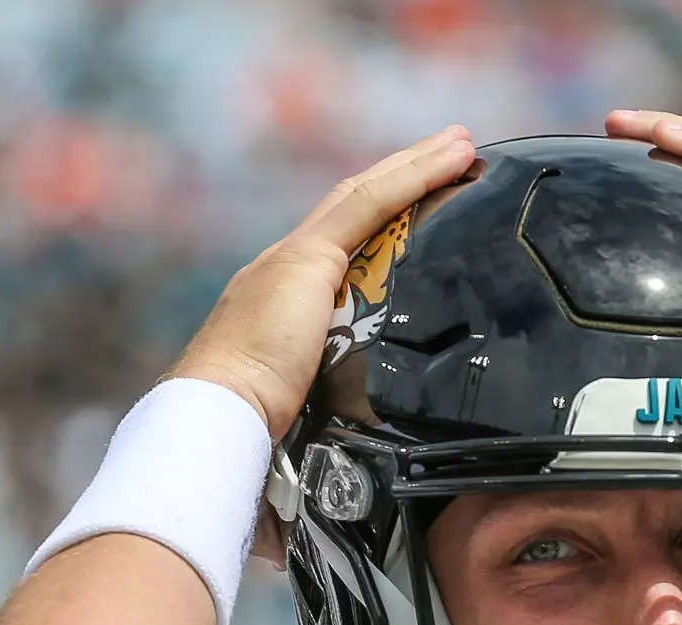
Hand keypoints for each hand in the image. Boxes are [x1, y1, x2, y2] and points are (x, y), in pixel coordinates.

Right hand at [168, 126, 476, 440]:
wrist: (220, 412)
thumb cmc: (262, 423)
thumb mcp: (316, 399)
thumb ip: (342, 388)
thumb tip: (372, 414)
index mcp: (289, 297)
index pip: (346, 241)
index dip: (385, 214)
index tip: (424, 197)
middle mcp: (289, 266)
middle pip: (357, 206)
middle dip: (405, 176)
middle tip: (455, 150)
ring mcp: (297, 258)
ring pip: (366, 196)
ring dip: (417, 166)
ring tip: (461, 145)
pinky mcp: (309, 259)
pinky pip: (368, 206)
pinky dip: (411, 181)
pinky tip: (447, 162)